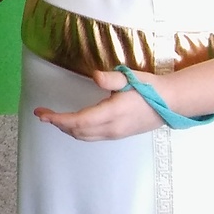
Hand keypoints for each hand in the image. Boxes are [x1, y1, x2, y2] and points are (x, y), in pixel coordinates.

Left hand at [34, 68, 166, 139]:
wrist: (171, 103)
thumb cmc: (150, 88)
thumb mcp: (132, 78)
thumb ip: (112, 78)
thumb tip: (95, 76)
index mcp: (113, 113)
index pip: (79, 121)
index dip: (59, 119)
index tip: (42, 114)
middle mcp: (112, 128)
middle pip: (78, 131)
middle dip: (58, 123)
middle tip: (42, 113)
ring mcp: (115, 133)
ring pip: (84, 136)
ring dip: (66, 128)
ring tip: (53, 118)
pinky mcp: (118, 134)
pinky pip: (92, 137)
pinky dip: (77, 131)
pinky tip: (72, 123)